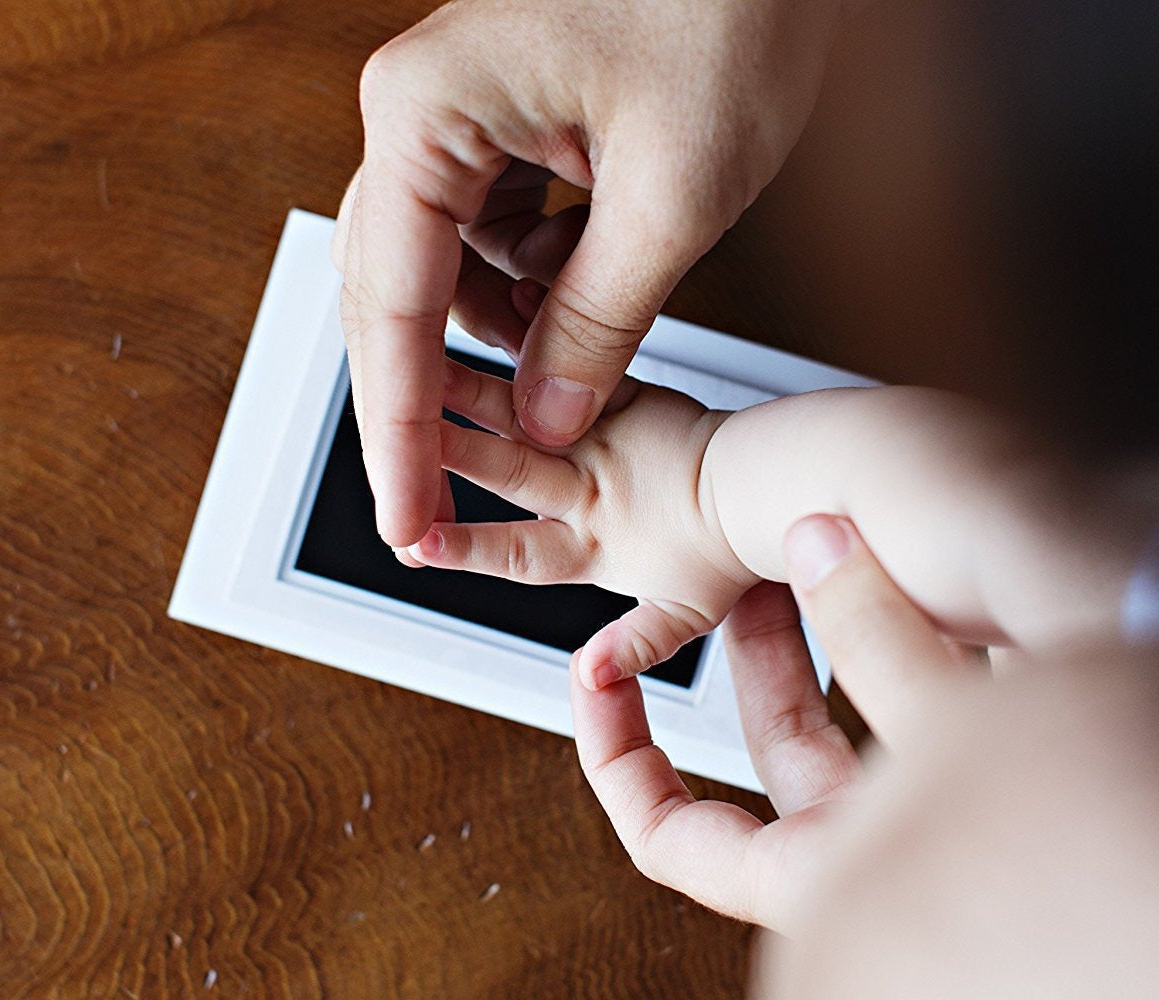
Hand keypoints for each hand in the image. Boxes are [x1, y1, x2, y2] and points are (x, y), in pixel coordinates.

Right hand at [331, 0, 846, 548]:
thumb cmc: (732, 13)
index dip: (399, 433)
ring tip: (572, 364)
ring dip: (503, 333)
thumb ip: (597, 322)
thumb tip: (548, 420)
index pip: (392, 307)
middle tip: (444, 503)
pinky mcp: (509, 122)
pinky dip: (538, 284)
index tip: (405, 522)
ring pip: (448, 268)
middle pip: (394, 292)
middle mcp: (422, 110)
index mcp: (428, 112)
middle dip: (433, 395)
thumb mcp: (673, 197)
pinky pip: (496, 233)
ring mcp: (461, 113)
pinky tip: (593, 286)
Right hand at [409, 357, 758, 689]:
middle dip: (443, 449)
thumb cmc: (731, 544)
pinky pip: (573, 358)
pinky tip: (505, 299)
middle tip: (389, 429)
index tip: (412, 541)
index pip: (518, 550)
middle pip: (504, 468)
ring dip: (467, 388)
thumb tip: (591, 676)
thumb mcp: (688, 615)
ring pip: (521, 409)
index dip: (465, 546)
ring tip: (419, 363)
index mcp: (595, 542)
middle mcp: (588, 486)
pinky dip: (535, 331)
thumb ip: (637, 642)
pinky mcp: (623, 395)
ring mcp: (601, 436)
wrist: (769, 484)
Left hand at [572, 514, 976, 931]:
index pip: (667, 835)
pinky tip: (932, 586)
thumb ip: (875, 640)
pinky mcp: (997, 781)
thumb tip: (819, 546)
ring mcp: (931, 821)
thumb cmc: (1071, 868)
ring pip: (857, 717)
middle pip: (772, 742)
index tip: (597, 674)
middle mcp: (865, 858)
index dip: (616, 752)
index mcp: (819, 883)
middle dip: (754, 641)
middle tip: (735, 566)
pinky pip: (932, 710)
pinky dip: (921, 648)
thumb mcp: (947, 734)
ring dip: (841, 631)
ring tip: (829, 548)